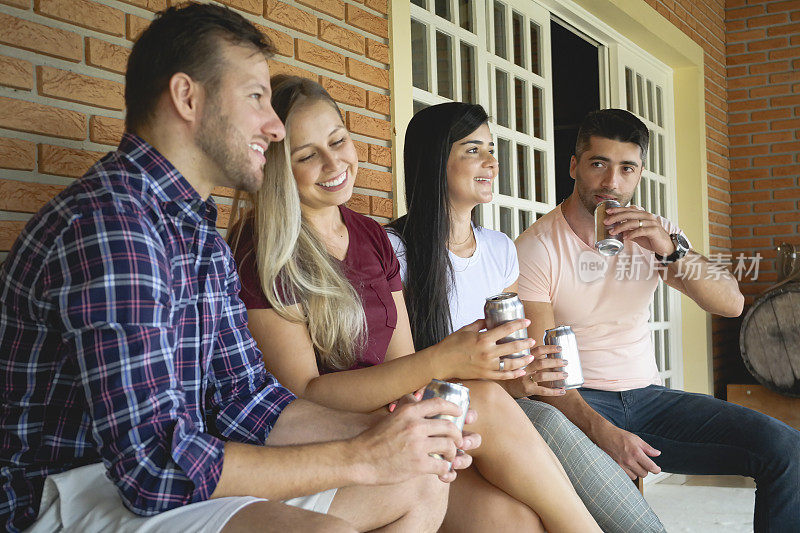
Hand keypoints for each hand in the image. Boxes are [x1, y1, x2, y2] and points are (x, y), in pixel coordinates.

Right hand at [354, 397, 479, 483]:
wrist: (360, 459)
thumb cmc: (375, 439)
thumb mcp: (392, 416)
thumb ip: (407, 407)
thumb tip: (419, 398)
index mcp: (409, 412)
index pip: (439, 404)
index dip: (454, 408)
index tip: (460, 413)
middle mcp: (415, 425)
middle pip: (449, 426)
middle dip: (458, 435)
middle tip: (458, 440)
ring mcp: (417, 445)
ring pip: (449, 446)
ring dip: (453, 452)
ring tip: (450, 456)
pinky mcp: (418, 464)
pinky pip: (442, 465)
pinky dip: (446, 468)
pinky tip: (442, 469)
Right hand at [435, 319, 534, 380]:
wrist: (441, 362)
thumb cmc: (451, 344)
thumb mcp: (465, 329)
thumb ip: (479, 324)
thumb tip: (489, 320)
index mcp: (483, 339)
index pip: (506, 329)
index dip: (518, 324)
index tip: (527, 321)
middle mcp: (487, 353)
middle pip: (512, 347)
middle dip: (525, 343)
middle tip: (532, 340)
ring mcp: (487, 366)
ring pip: (511, 364)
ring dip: (523, 360)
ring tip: (531, 356)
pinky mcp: (485, 375)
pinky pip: (503, 376)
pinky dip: (514, 374)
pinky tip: (521, 371)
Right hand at [504, 343, 567, 397]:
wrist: (504, 385)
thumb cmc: (516, 371)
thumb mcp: (522, 361)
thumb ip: (533, 357)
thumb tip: (551, 352)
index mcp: (524, 358)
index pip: (538, 351)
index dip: (549, 348)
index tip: (560, 348)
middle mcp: (524, 367)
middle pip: (541, 363)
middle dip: (555, 362)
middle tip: (566, 362)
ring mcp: (525, 378)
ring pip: (542, 376)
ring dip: (556, 375)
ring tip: (565, 375)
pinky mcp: (527, 389)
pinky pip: (543, 390)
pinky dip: (554, 391)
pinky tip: (562, 391)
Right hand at [594, 424, 660, 478]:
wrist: (604, 435)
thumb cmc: (619, 436)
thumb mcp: (636, 439)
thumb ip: (648, 448)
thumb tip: (657, 453)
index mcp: (636, 453)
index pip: (651, 467)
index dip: (656, 470)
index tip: (657, 469)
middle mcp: (629, 461)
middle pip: (644, 474)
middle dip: (646, 469)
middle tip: (644, 463)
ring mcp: (622, 465)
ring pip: (635, 476)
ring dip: (637, 472)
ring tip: (635, 464)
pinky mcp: (616, 467)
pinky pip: (626, 476)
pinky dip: (629, 473)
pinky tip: (628, 466)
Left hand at [605, 205, 673, 256]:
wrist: (665, 247)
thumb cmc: (651, 239)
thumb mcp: (637, 233)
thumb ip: (628, 230)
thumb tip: (614, 230)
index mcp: (643, 215)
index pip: (629, 209)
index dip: (618, 209)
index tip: (607, 211)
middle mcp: (647, 216)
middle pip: (629, 214)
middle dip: (616, 217)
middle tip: (606, 222)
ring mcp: (651, 223)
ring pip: (633, 222)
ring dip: (621, 227)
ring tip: (612, 231)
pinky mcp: (654, 230)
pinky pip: (641, 231)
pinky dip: (632, 234)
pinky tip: (625, 237)